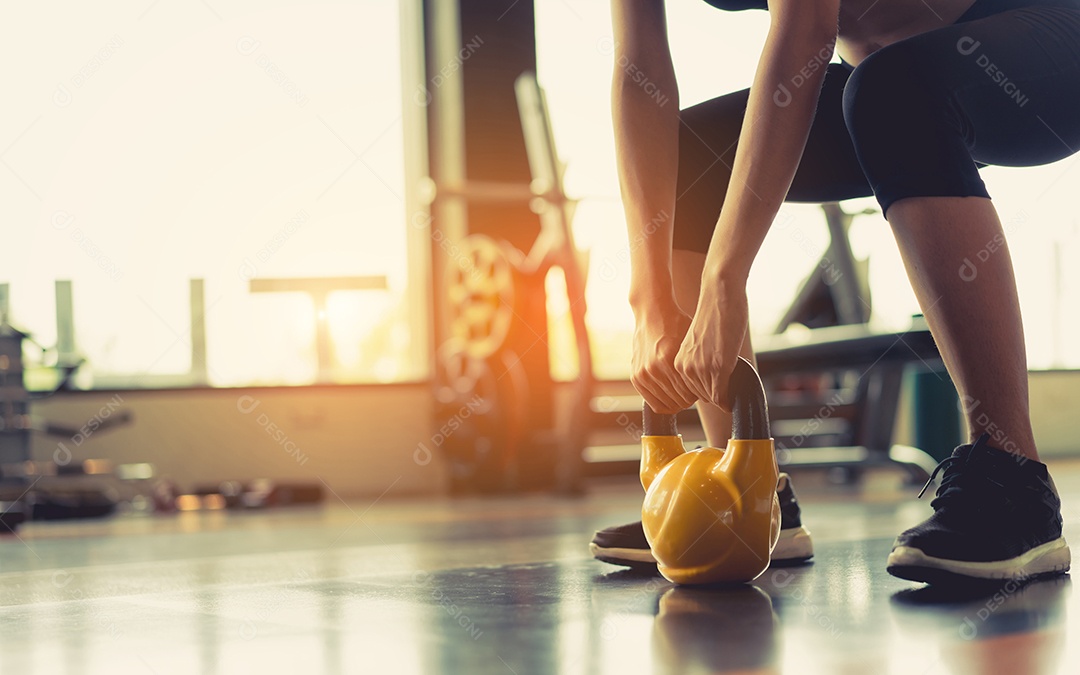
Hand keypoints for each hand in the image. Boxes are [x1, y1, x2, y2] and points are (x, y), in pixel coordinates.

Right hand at [631, 300, 697, 414]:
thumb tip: (710, 386)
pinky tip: (671, 394)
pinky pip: (651, 402)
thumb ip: (696, 366)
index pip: (689, 395)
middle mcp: (654, 369)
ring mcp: (643, 374)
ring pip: (666, 404)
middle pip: (678, 401)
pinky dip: (663, 401)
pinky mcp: (636, 377)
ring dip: (676, 401)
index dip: (699, 395)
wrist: (652, 313)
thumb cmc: (675, 324)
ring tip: (683, 391)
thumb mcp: (691, 343)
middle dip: (689, 398)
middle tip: (694, 391)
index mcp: (669, 360)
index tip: (703, 390)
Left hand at [675, 278, 747, 410]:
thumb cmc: (714, 315)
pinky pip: (721, 396)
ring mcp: (700, 368)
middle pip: (703, 396)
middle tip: (729, 385)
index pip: (691, 391)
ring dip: (725, 395)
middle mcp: (684, 367)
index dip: (709, 391)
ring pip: (713, 398)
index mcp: (678, 362)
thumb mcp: (699, 343)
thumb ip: (699, 361)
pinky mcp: (717, 367)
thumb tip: (712, 380)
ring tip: (733, 384)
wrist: (720, 294)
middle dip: (717, 393)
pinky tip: (734, 395)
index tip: (719, 389)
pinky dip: (728, 400)